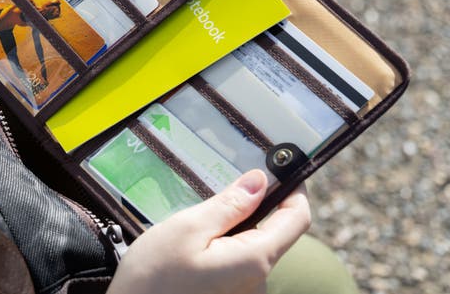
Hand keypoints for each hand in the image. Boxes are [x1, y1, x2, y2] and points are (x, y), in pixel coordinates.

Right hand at [107, 170, 310, 293]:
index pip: (297, 218)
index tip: (278, 168)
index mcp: (254, 260)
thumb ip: (228, 205)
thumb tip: (259, 181)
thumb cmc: (152, 280)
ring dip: (229, 232)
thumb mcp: (187, 229)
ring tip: (192, 233)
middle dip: (249, 210)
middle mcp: (257, 281)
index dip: (292, 189)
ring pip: (250, 248)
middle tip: (213, 199)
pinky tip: (190, 253)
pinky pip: (235, 264)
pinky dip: (219, 250)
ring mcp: (243, 292)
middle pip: (271, 232)